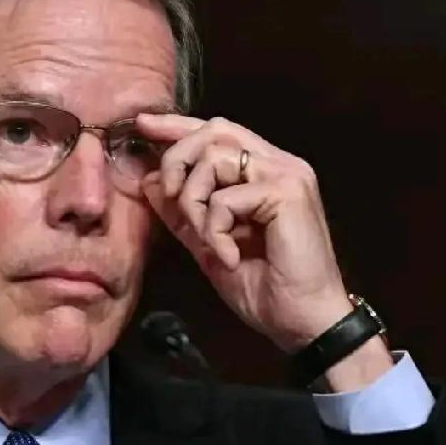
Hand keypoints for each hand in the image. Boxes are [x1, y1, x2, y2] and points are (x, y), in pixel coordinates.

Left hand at [137, 113, 355, 352]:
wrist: (302, 321)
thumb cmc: (263, 286)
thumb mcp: (208, 243)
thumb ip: (182, 211)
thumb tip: (150, 180)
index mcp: (261, 170)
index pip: (216, 130)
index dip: (177, 126)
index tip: (143, 124)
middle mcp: (277, 163)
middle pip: (213, 130)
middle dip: (177, 159)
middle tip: (170, 197)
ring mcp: (286, 174)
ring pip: (214, 158)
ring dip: (194, 201)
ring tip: (206, 238)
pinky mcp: (288, 193)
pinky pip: (226, 197)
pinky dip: (214, 229)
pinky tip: (228, 257)